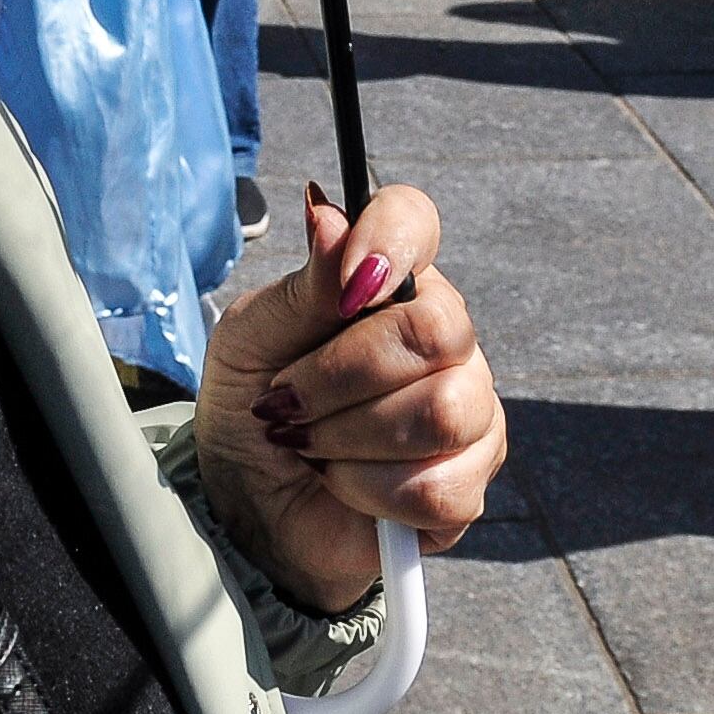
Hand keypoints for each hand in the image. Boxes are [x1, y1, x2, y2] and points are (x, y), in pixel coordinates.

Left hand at [194, 180, 502, 614]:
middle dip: (339, 376)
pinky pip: (438, 487)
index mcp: (390, 281)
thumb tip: (328, 214)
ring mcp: (469, 413)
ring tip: (308, 445)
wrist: (244, 499)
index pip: (414, 220)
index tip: (343, 289)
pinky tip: (342, 484)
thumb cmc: (255, 401)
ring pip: (442, 413)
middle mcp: (445, 338)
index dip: (386, 241)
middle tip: (285, 402)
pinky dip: (367, 492)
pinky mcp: (467, 488)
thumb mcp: (253, 339)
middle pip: (434, 332)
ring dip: (347, 438)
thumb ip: (304, 286)